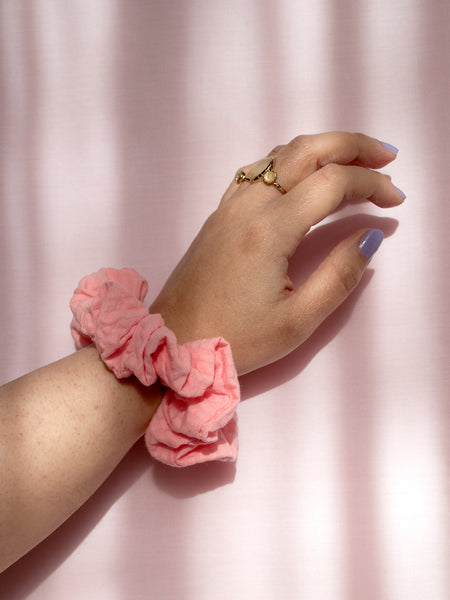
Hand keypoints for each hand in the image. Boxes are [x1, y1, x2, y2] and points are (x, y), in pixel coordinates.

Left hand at [150, 132, 403, 374]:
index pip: (332, 183)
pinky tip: (302, 174)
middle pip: (307, 150)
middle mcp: (249, 205)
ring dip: (322, 148)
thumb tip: (369, 236)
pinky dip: (289, 160)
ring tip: (354, 159)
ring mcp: (230, 204)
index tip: (395, 200)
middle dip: (352, 146)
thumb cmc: (235, 337)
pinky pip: (258, 169)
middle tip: (386, 156)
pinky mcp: (220, 213)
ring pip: (280, 154)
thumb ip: (339, 275)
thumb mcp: (298, 321)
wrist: (174, 339)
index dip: (371, 185)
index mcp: (270, 230)